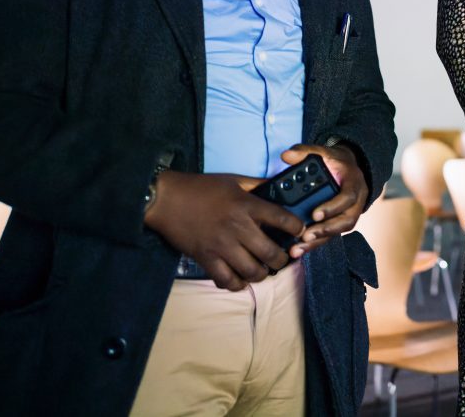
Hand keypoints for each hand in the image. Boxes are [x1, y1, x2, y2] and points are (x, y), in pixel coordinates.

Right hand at [144, 170, 301, 290]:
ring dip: (262, 274)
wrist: (166, 199)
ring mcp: (222, 246)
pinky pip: (227, 280)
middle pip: (270, 253)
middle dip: (282, 259)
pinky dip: (236, 284)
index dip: (296, 228)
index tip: (299, 231)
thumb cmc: (201, 188)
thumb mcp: (233, 180)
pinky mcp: (206, 258)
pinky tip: (240, 280)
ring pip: (252, 271)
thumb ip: (256, 185)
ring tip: (262, 270)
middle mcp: (238, 228)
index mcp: (246, 205)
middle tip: (282, 258)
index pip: (282, 219)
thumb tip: (276, 187)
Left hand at [279, 142, 369, 258]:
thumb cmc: (335, 162)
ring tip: (299, 248)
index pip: (348, 197)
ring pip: (339, 232)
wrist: (348, 169)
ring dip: (320, 241)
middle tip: (305, 236)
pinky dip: (316, 243)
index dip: (333, 207)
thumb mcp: (323, 152)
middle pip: (346, 220)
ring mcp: (350, 213)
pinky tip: (300, 249)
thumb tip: (286, 155)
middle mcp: (356, 201)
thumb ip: (305, 151)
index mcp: (354, 183)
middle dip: (326, 230)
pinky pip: (331, 235)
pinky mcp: (340, 222)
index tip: (315, 214)